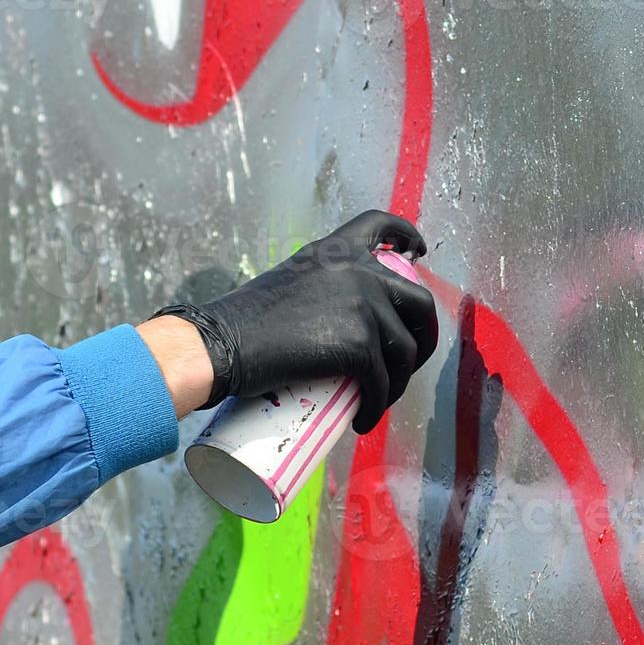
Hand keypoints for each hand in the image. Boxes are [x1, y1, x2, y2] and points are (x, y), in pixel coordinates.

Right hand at [155, 210, 439, 432]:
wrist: (221, 343)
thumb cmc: (241, 322)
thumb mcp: (289, 283)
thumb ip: (319, 287)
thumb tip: (339, 319)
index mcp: (336, 251)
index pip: (380, 225)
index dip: (407, 236)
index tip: (418, 252)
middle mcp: (357, 270)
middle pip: (417, 301)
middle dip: (422, 336)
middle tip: (407, 361)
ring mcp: (362, 306)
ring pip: (405, 351)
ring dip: (398, 381)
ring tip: (377, 399)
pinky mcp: (358, 344)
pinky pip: (383, 383)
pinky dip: (376, 406)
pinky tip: (364, 419)